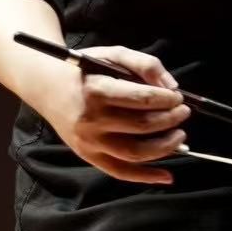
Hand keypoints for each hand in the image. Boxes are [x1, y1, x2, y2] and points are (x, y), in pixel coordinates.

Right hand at [33, 46, 189, 184]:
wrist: (48, 88)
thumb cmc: (86, 70)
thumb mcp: (113, 54)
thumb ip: (144, 63)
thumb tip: (171, 86)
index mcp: (97, 90)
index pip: (142, 99)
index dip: (167, 100)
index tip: (178, 97)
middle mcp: (91, 120)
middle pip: (142, 126)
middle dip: (170, 120)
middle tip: (183, 113)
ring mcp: (89, 142)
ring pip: (135, 153)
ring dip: (165, 147)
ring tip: (180, 136)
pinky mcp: (88, 156)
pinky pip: (120, 172)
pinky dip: (145, 177)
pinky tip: (167, 176)